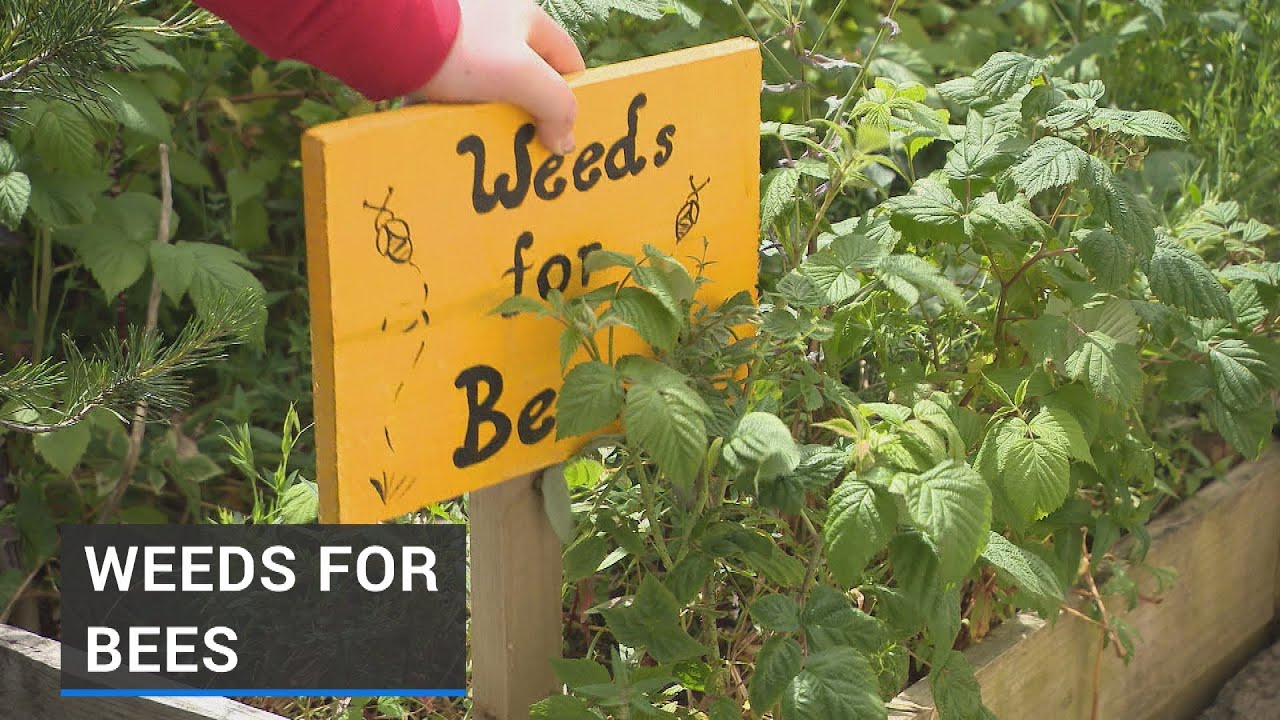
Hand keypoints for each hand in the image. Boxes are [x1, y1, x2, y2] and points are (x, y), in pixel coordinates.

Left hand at [410, 0, 585, 154]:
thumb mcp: (523, 77)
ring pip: (487, 87)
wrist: (389, 40)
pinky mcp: (430, 53)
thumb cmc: (463, 52)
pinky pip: (452, 89)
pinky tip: (448, 131)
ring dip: (487, 116)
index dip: (571, 96)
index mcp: (526, 18)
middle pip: (526, 77)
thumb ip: (556, 107)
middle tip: (524, 144)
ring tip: (483, 144)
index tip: (564, 132)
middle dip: (526, 113)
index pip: (566, 60)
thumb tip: (564, 143)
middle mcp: (495, 22)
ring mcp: (461, 37)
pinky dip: (453, 111)